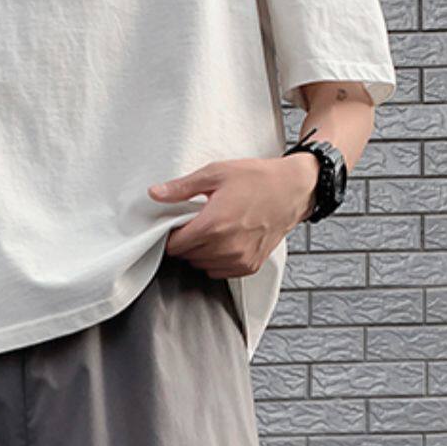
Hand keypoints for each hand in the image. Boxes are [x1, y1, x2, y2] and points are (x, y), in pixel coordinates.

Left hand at [149, 155, 316, 277]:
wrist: (291, 191)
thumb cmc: (256, 179)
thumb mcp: (216, 173)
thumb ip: (182, 188)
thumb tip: (155, 193)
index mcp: (213, 224)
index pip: (175, 245)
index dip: (171, 235)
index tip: (177, 225)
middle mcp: (225, 247)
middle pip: (187, 256)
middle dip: (187, 241)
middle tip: (197, 223)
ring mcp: (238, 260)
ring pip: (201, 265)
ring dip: (200, 252)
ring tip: (213, 231)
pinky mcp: (249, 266)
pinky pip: (219, 272)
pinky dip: (216, 260)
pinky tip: (224, 241)